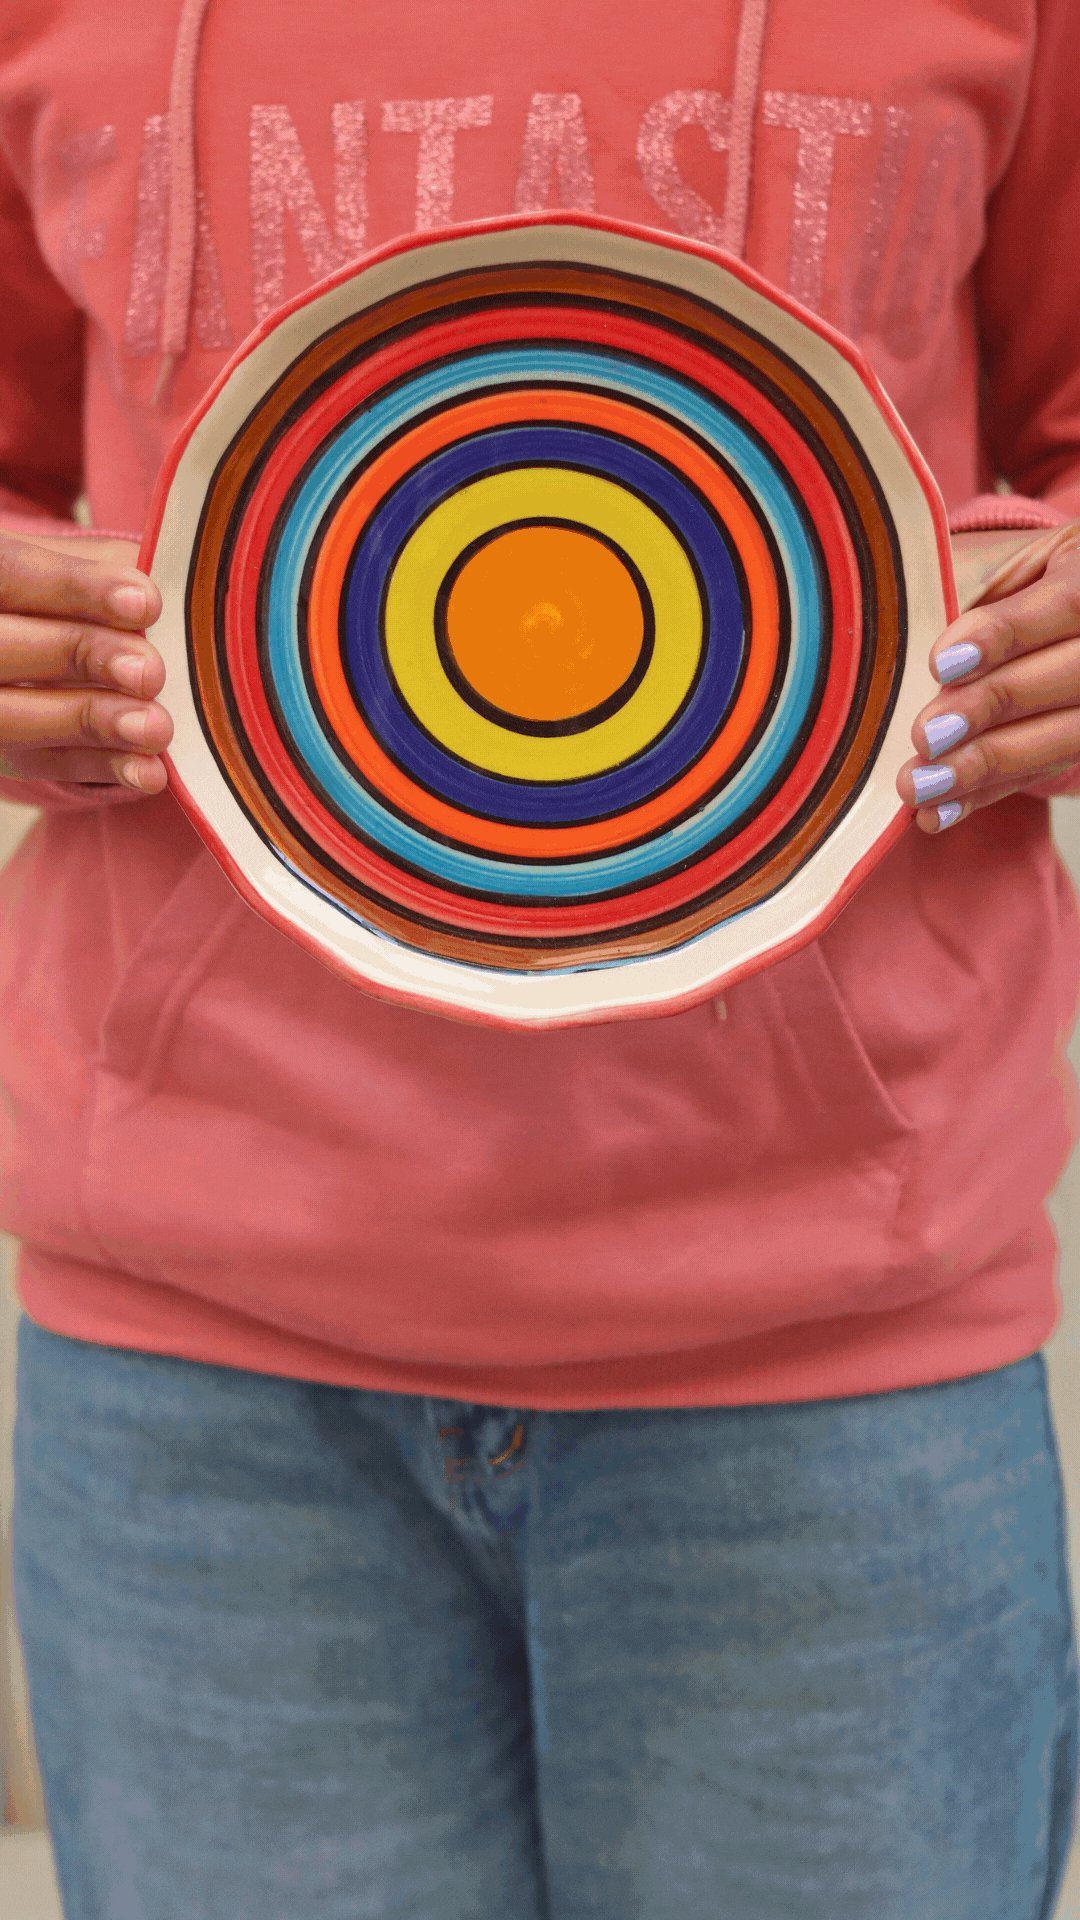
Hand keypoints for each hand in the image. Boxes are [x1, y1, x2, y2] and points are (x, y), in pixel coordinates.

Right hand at [0, 528, 170, 791]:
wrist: (43, 647)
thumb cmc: (72, 594)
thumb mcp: (84, 563)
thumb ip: (112, 565)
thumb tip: (162, 589)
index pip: (12, 573)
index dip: (75, 588)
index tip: (146, 602)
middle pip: (4, 648)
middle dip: (81, 656)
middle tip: (150, 672)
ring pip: (13, 717)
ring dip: (91, 722)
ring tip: (156, 728)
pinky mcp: (5, 753)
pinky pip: (43, 765)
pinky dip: (100, 769)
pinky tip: (150, 771)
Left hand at [899, 522, 1079, 832]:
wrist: (1025, 612)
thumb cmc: (992, 579)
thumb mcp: (982, 563)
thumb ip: (956, 587)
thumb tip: (898, 634)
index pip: (1068, 601)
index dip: (1006, 634)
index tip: (941, 663)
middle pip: (1072, 675)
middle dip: (993, 707)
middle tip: (925, 736)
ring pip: (1067, 735)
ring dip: (988, 766)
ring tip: (921, 786)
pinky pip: (1042, 773)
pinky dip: (985, 795)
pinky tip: (937, 813)